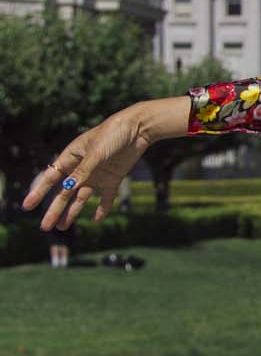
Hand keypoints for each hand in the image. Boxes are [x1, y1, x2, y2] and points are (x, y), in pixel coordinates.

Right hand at [23, 95, 189, 232]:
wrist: (139, 128)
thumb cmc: (113, 134)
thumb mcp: (95, 153)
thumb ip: (82, 172)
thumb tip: (67, 189)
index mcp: (72, 156)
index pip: (51, 178)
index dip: (38, 192)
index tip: (27, 206)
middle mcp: (82, 167)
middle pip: (65, 192)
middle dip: (55, 209)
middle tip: (46, 227)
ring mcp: (97, 174)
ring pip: (81, 197)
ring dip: (72, 212)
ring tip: (62, 227)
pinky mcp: (113, 178)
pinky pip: (105, 197)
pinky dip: (102, 209)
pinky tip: (96, 220)